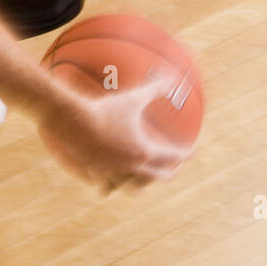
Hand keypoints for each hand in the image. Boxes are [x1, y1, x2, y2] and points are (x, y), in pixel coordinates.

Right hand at [40, 74, 192, 192]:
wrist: (74, 123)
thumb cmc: (105, 109)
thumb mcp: (132, 98)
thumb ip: (153, 90)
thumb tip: (171, 79)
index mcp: (144, 152)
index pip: (172, 157)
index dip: (185, 154)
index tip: (192, 152)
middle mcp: (131, 167)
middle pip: (156, 177)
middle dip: (167, 173)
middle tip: (174, 169)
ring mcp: (113, 173)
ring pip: (132, 186)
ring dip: (140, 184)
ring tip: (142, 182)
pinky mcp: (96, 174)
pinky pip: (107, 185)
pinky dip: (111, 184)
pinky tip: (108, 184)